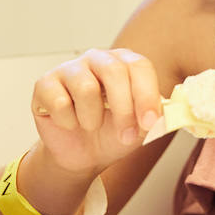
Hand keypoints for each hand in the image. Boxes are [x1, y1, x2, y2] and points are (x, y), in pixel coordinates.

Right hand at [31, 49, 162, 175]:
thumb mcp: (140, 127)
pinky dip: (68, 122)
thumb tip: (170, 111)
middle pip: (114, 72)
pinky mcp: (44, 84)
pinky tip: (70, 124)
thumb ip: (156, 115)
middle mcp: (98, 59)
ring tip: (92, 126)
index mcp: (124, 62)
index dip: (146, 94)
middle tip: (125, 135)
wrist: (82, 155)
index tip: (149, 122)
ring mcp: (70, 69)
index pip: (139, 66)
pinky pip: (59, 102)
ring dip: (93, 118)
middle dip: (123, 109)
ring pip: (86, 88)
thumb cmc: (113, 133)